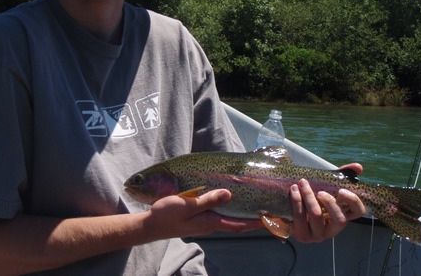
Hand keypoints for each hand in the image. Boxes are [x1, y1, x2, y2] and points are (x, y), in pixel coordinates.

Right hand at [145, 189, 262, 239]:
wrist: (151, 225)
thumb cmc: (167, 215)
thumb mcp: (187, 205)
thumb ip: (207, 200)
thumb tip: (229, 194)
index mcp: (210, 222)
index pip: (237, 224)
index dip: (254, 222)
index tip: (269, 219)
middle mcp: (210, 224)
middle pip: (235, 222)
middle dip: (251, 218)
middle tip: (266, 210)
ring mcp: (204, 222)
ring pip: (227, 218)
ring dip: (240, 213)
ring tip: (253, 205)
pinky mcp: (198, 218)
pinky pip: (218, 214)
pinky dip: (228, 209)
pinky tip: (228, 201)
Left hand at [289, 163, 365, 242]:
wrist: (287, 208)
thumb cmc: (312, 197)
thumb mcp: (326, 186)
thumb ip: (341, 175)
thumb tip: (358, 166)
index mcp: (342, 215)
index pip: (358, 212)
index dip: (353, 201)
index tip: (341, 190)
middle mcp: (333, 229)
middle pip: (340, 220)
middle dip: (330, 203)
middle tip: (320, 191)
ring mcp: (318, 235)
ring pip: (317, 217)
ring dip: (308, 197)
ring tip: (301, 184)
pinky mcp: (302, 235)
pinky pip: (300, 219)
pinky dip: (296, 202)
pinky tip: (293, 190)